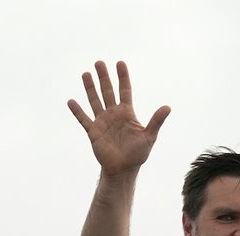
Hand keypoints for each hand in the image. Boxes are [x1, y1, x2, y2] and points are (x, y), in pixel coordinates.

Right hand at [68, 61, 170, 175]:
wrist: (123, 169)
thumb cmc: (138, 154)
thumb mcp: (149, 136)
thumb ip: (156, 121)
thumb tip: (168, 107)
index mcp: (127, 113)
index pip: (125, 90)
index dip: (123, 77)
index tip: (120, 63)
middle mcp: (113, 114)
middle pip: (108, 91)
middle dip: (104, 77)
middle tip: (99, 62)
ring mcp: (102, 121)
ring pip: (95, 101)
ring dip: (90, 88)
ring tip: (85, 74)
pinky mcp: (93, 131)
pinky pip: (83, 119)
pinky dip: (78, 111)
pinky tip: (71, 101)